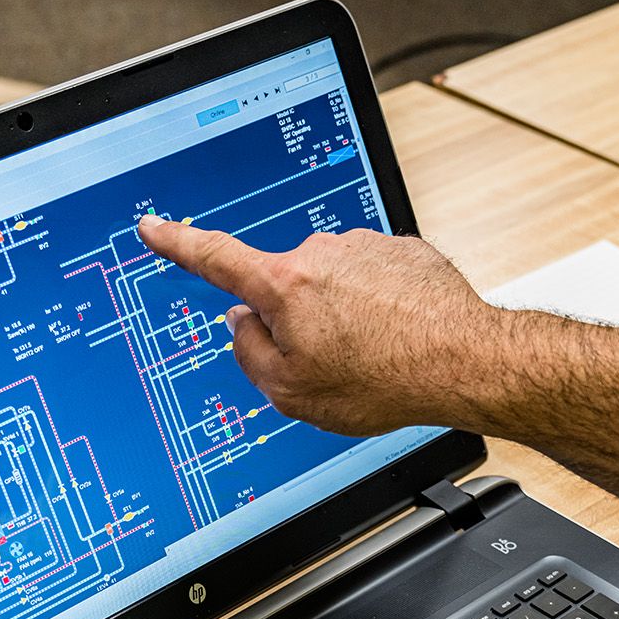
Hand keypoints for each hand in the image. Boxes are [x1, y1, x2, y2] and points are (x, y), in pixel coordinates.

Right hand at [136, 216, 513, 436]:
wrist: (464, 363)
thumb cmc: (382, 381)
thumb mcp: (292, 393)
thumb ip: (250, 355)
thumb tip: (243, 324)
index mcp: (284, 286)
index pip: (214, 258)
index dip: (177, 243)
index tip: (154, 226)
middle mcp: (321, 253)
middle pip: (285, 288)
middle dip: (297, 323)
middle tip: (331, 366)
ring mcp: (366, 246)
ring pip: (333, 286)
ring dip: (345, 317)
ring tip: (376, 356)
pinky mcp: (404, 250)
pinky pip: (374, 281)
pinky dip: (379, 308)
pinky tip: (399, 339)